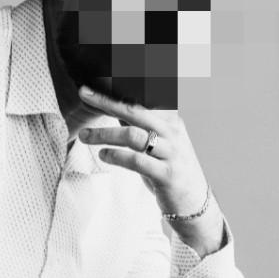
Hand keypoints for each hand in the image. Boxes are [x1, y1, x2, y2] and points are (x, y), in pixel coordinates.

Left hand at [76, 85, 223, 255]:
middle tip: (84, 93)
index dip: (124, 84)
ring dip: (104, 134)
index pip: (146, 96)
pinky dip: (116, 156)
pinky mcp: (166, 174)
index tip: (102, 75)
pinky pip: (137, 161)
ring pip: (132, 135)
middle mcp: (172, 132)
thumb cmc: (170, 169)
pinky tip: (103, 156)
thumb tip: (113, 104)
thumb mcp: (158, 142)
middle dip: (106, 100)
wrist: (194, 202)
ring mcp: (171, 153)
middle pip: (135, 110)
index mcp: (171, 119)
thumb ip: (139, 124)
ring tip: (85, 136)